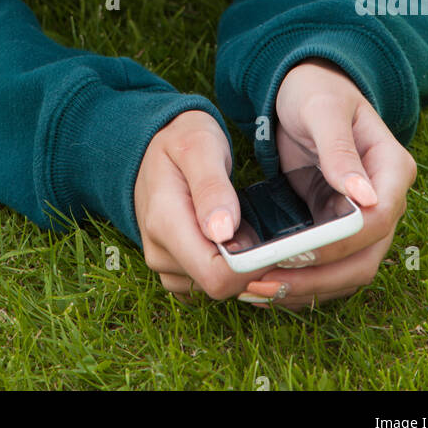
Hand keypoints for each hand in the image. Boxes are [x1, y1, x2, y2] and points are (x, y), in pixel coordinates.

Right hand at [134, 109, 255, 301]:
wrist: (154, 144)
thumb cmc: (183, 139)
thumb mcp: (201, 146)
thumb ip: (212, 187)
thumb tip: (224, 233)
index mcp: (165, 224)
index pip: (215, 277)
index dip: (251, 268)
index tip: (273, 244)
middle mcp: (159, 252)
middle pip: (218, 286)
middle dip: (248, 266)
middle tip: (260, 226)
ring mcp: (163, 263)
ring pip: (215, 289)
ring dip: (238, 267)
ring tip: (243, 226)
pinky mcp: (171, 268)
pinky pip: (205, 284)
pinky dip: (226, 269)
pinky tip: (232, 239)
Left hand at [239, 58, 416, 310]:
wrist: (304, 89)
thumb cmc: (316, 89)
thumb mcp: (322, 109)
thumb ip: (339, 149)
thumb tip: (364, 197)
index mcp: (392, 168)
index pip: (379, 219)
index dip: (342, 242)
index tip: (297, 251)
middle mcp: (385, 200)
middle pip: (365, 258)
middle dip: (317, 278)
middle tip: (265, 283)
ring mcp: (364, 219)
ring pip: (346, 272)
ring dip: (305, 288)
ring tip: (255, 291)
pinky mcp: (338, 228)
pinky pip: (326, 267)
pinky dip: (298, 279)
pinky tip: (261, 283)